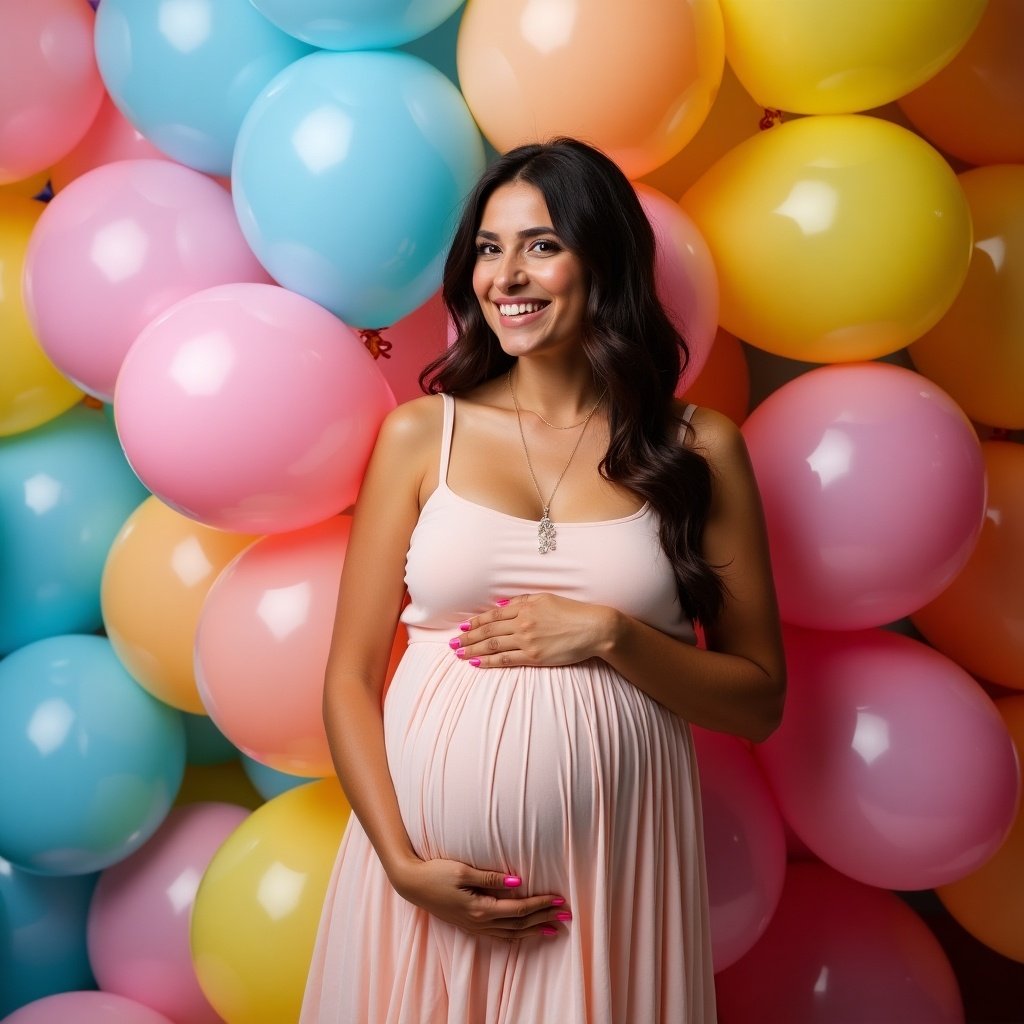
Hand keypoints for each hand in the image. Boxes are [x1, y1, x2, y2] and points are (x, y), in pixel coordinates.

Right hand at [390, 856, 570, 939]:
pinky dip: (515, 936)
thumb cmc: (436, 872)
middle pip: (519, 925)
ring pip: (511, 934)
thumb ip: (491, 878)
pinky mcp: (468, 924)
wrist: (411, 884)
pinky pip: (498, 935)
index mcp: (480, 909)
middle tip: (567, 916)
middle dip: (544, 920)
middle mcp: (479, 922)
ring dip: (533, 931)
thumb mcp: (463, 871)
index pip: (519, 910)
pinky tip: (523, 934)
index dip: (541, 905)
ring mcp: (473, 926)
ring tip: (553, 929)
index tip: (560, 900)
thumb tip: (519, 882)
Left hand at [451, 594, 614, 668]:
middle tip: (452, 643)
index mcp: (525, 606)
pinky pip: (505, 659)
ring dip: (473, 650)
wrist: (593, 628)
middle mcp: (522, 622)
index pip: (493, 615)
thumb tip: (501, 605)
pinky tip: (477, 663)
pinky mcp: (534, 657)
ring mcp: (527, 640)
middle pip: (488, 630)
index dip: (476, 622)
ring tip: (459, 654)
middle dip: (468, 637)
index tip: (463, 626)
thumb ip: (523, 601)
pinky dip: (489, 661)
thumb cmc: (573, 612)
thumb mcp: (547, 598)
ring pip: (492, 645)